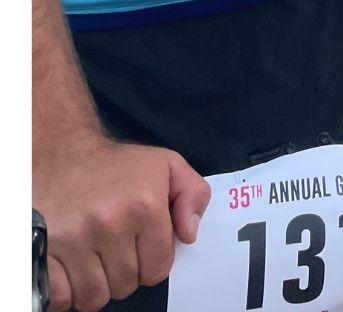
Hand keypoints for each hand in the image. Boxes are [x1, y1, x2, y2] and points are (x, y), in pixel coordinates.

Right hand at [35, 131, 209, 311]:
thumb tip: (190, 234)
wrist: (61, 153)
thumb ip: (192, 194)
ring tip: (92, 258)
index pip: (158, 269)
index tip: (141, 244)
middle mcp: (109, 223)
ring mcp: (72, 240)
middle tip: (114, 248)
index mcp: (144, 204)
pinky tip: (69, 267)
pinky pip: (61, 299)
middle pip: (126, 286)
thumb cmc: (115, 166)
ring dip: (95, 285)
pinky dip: (66, 292)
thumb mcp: (165, 165)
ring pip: (94, 298)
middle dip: (124, 273)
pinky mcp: (42, 250)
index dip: (152, 260)